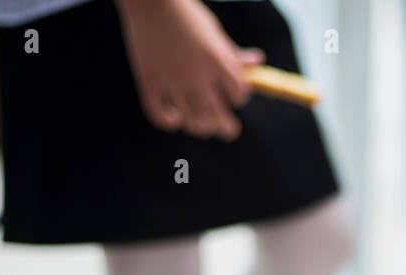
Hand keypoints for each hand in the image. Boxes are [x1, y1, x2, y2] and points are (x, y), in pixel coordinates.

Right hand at [115, 0, 263, 140]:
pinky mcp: (148, 81)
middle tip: (228, 130)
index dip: (238, 98)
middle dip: (227, 127)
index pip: (238, 93)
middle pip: (218, 117)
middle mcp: (196, 73)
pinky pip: (160, 116)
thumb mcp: (212, 30)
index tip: (233, 97)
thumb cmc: (185, 13)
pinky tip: (176, 117)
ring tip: (202, 123)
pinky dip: (169, 121)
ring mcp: (171, 80)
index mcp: (216, 59)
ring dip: (200, 127)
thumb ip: (231, 53)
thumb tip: (258, 61)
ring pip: (192, 121)